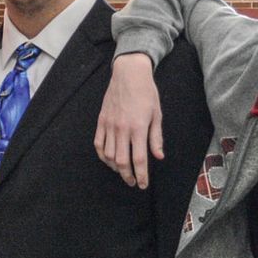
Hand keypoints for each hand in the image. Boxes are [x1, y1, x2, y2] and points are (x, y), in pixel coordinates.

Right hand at [97, 53, 164, 188]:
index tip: (143, 184)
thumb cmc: (146, 92)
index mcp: (138, 127)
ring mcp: (109, 125)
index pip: (139, 159)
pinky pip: (98, 144)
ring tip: (123, 171)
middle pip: (122, 161)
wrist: (129, 73)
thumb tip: (158, 156)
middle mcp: (122, 128)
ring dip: (115, 167)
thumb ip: (156, 138)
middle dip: (128, 176)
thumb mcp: (157, 114)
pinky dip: (103, 156)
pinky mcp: (101, 121)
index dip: (141, 175)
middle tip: (133, 182)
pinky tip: (109, 160)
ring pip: (109, 155)